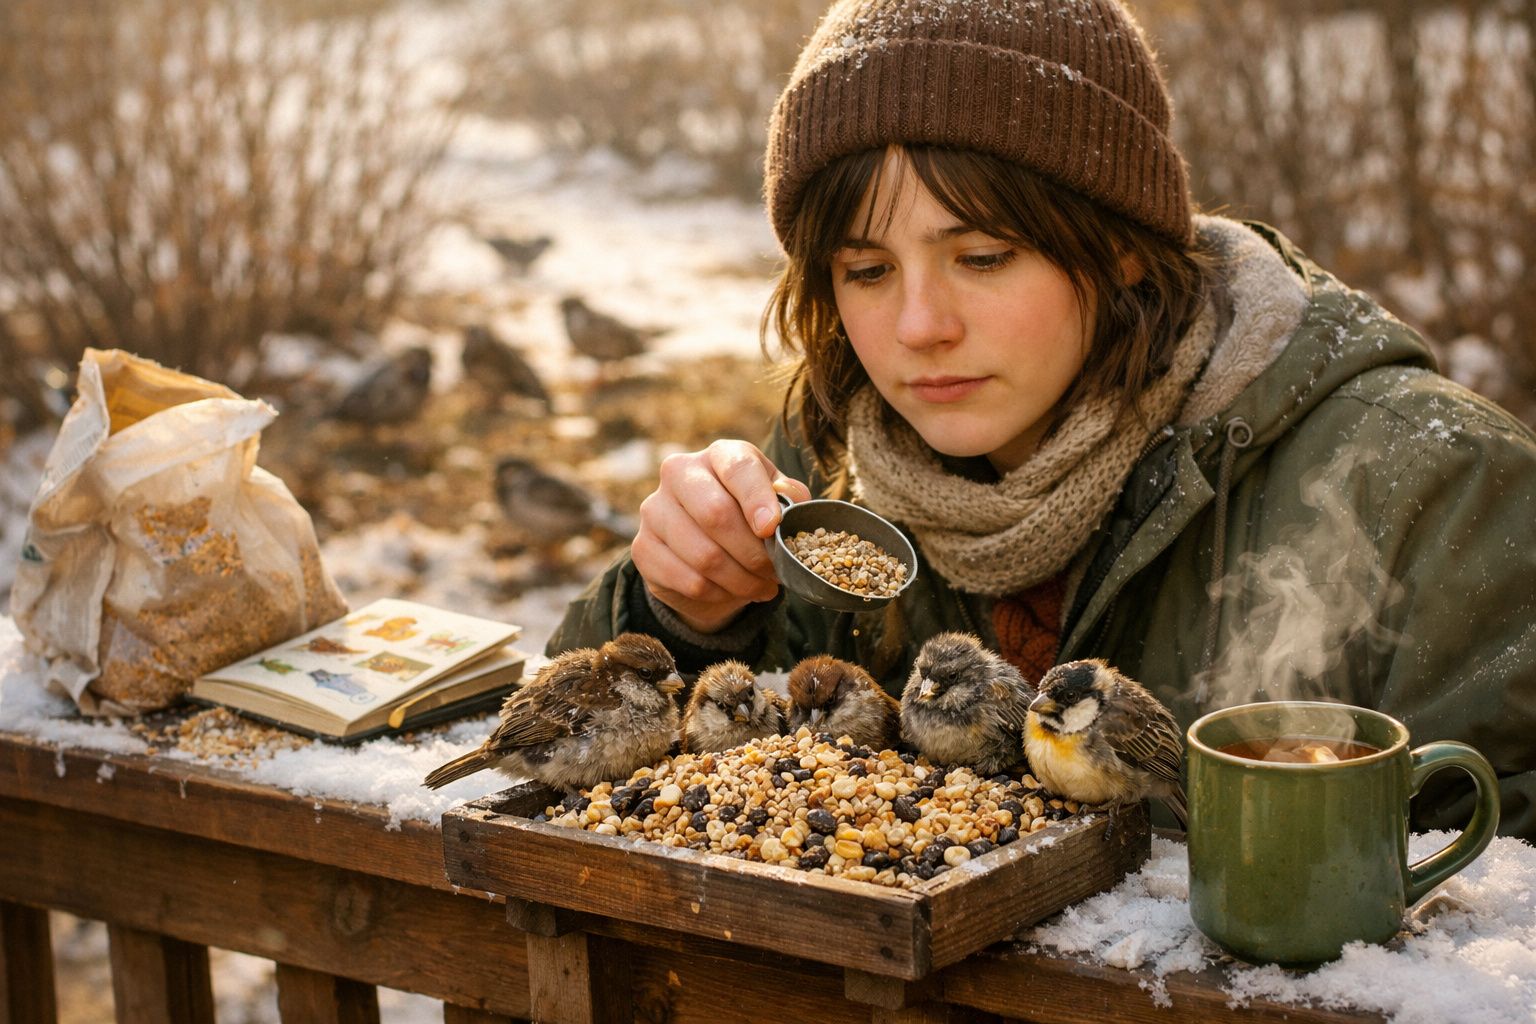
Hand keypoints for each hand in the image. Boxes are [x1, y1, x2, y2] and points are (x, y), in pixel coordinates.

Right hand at [632, 440, 812, 633]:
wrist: (707, 548)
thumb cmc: (749, 517)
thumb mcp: (776, 502)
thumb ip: (788, 500)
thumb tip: (792, 501)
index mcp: (719, 455)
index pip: (737, 468)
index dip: (757, 499)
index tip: (771, 528)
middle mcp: (679, 473)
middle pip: (716, 514)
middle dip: (754, 552)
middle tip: (775, 571)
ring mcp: (655, 510)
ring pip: (704, 555)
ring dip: (741, 580)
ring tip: (762, 587)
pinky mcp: (643, 548)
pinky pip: (688, 580)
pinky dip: (719, 594)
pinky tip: (734, 592)